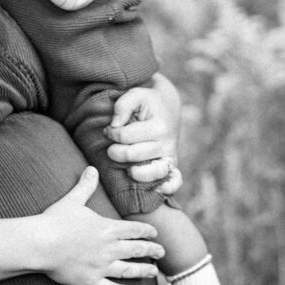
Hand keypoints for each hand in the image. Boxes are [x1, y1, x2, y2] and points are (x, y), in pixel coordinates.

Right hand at [35, 167, 164, 284]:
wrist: (41, 244)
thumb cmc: (55, 221)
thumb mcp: (72, 200)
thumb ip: (85, 186)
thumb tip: (92, 169)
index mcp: (107, 228)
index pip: (134, 229)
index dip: (147, 231)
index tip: (155, 233)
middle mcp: (109, 248)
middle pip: (137, 249)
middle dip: (152, 250)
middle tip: (162, 252)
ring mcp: (101, 266)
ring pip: (129, 270)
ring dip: (144, 271)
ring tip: (154, 272)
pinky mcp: (90, 281)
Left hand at [103, 74, 181, 193]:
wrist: (168, 107)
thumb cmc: (148, 102)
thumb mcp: (136, 94)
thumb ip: (123, 105)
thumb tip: (115, 124)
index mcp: (158, 126)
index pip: (125, 136)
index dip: (111, 133)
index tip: (109, 129)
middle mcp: (166, 143)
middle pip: (133, 155)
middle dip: (115, 152)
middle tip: (111, 148)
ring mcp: (169, 156)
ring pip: (154, 172)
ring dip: (136, 173)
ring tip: (127, 170)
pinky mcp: (171, 166)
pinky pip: (175, 181)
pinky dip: (168, 188)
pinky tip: (157, 190)